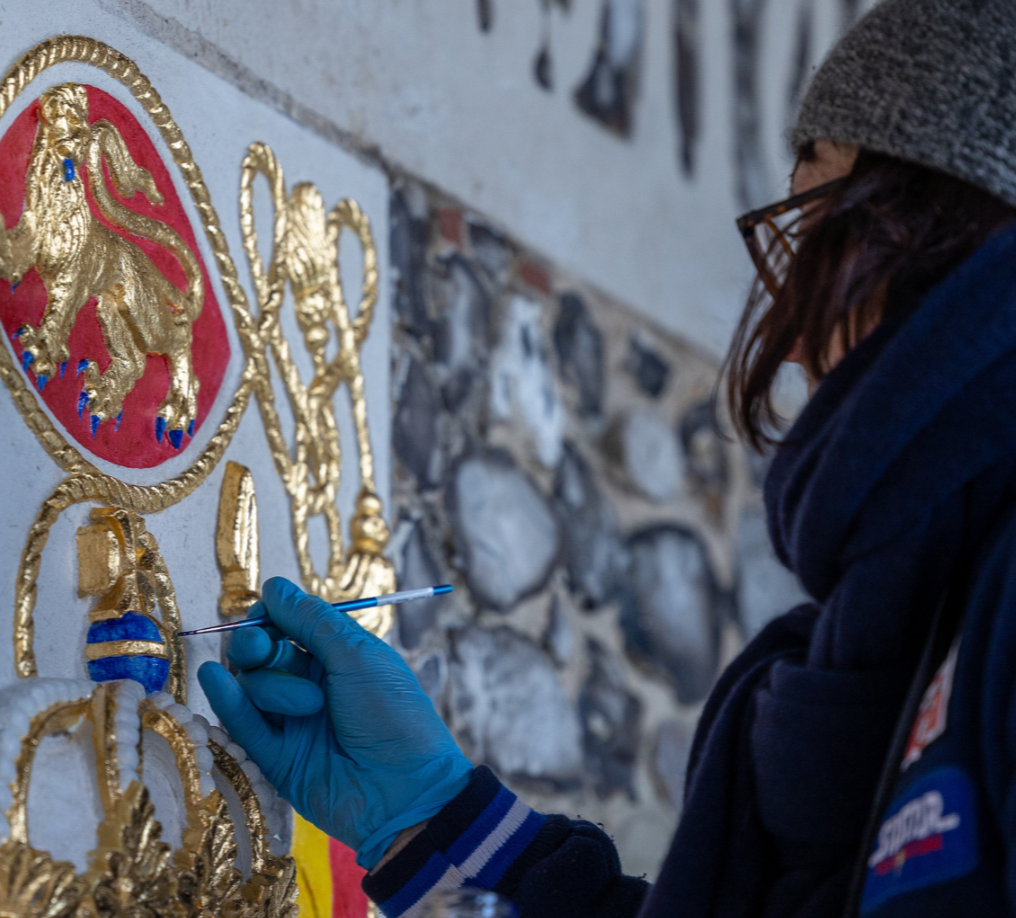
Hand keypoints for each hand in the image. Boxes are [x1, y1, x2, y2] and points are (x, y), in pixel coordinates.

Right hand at [198, 577, 471, 868]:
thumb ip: (312, 622)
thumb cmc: (393, 713)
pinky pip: (243, 723)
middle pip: (262, 652)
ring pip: (253, 685)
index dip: (273, 615)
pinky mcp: (275, 757)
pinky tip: (215, 677)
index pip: (289, 625)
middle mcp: (311, 685)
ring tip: (309, 706)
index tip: (265, 611)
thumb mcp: (358, 657)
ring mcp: (292, 721)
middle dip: (255, 643)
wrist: (405, 791)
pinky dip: (227, 699)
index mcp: (338, 657)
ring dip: (273, 686)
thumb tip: (274, 587)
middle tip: (260, 645)